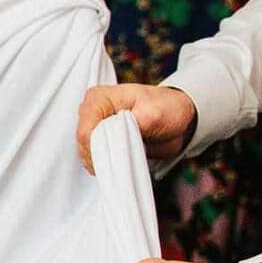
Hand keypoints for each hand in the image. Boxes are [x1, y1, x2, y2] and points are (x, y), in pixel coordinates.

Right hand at [76, 84, 198, 173]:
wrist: (177, 117)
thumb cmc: (167, 108)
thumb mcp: (155, 113)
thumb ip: (133, 124)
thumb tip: (116, 138)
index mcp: (100, 97)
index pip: (86, 130)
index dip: (98, 148)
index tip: (119, 155)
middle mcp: (91, 110)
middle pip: (83, 143)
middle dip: (101, 156)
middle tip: (125, 160)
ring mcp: (94, 126)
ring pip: (86, 153)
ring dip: (104, 162)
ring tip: (126, 161)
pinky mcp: (99, 139)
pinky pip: (93, 158)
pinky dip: (105, 165)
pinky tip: (120, 163)